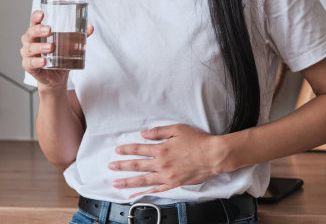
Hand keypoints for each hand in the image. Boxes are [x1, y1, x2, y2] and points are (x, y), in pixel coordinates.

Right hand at [20, 10, 93, 91]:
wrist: (56, 78)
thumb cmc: (59, 57)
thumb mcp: (69, 45)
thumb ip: (79, 36)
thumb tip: (90, 27)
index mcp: (38, 33)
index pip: (34, 22)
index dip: (35, 17)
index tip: (41, 14)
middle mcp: (30, 42)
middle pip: (30, 33)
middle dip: (38, 30)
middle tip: (49, 30)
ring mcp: (28, 54)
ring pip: (30, 48)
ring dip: (40, 47)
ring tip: (51, 47)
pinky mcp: (29, 66)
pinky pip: (30, 63)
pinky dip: (37, 62)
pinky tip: (44, 61)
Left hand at [108, 124, 225, 198]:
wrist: (214, 156)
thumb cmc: (198, 141)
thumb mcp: (178, 129)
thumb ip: (159, 131)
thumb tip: (144, 134)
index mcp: (162, 149)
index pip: (139, 149)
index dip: (127, 149)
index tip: (117, 150)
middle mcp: (162, 164)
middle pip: (137, 165)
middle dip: (122, 166)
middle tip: (111, 167)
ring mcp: (167, 176)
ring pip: (143, 180)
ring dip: (128, 181)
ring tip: (116, 183)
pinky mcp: (174, 184)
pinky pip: (155, 190)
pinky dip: (143, 193)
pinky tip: (134, 195)